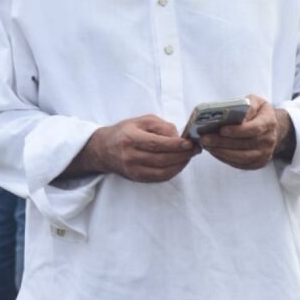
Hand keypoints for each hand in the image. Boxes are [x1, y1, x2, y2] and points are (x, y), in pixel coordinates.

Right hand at [81, 114, 199, 182]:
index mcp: (130, 138)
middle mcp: (130, 156)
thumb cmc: (125, 132)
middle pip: (162, 159)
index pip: (157, 144)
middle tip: (195, 149)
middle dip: (182, 155)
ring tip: (189, 156)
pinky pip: (159, 178)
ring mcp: (133, 170)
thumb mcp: (141, 121)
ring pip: (162, 172)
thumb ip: (161, 126)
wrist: (103, 149)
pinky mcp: (137, 178)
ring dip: (180, 165)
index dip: (175, 145)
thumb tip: (179, 138)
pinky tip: (179, 164)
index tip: (190, 143)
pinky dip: (173, 172)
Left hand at [197, 94, 288, 169]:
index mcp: (269, 122)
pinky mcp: (257, 163)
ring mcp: (264, 154)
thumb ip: (246, 104)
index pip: (253, 129)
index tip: (221, 130)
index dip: (237, 130)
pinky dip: (224, 158)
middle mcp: (268, 140)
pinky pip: (239, 163)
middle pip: (243, 144)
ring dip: (221, 152)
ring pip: (240, 157)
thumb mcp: (255, 102)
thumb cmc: (258, 113)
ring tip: (206, 146)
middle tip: (204, 139)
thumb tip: (233, 112)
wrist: (270, 129)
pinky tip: (213, 151)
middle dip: (221, 142)